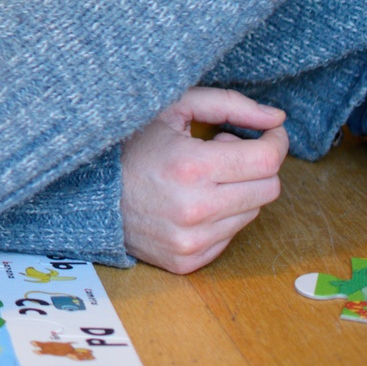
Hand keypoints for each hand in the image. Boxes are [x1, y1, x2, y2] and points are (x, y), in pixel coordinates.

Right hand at [121, 86, 287, 272]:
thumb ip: (229, 105)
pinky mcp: (187, 261)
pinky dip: (222, 216)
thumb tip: (276, 117)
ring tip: (204, 178)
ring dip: (238, 191)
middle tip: (228, 152)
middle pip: (268, 189)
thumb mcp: (172, 109)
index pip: (267, 161)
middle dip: (257, 166)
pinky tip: (195, 201)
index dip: (276, 142)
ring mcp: (191, 240)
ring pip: (252, 212)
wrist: (89, 193)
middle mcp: (195, 209)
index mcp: (192, 166)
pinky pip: (231, 236)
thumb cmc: (131, 145)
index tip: (269, 133)